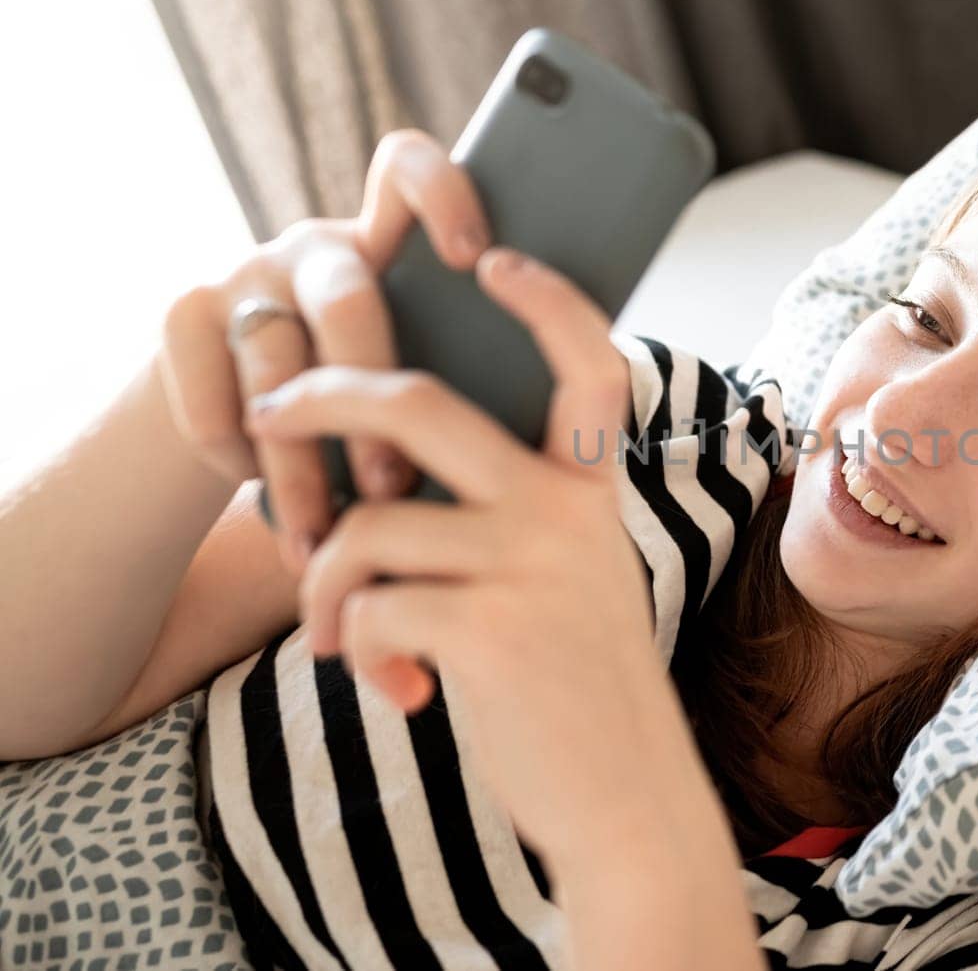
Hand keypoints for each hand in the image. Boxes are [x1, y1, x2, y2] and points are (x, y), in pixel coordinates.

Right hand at [156, 128, 490, 575]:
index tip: (477, 259)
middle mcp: (316, 248)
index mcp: (388, 245)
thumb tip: (546, 422)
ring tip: (327, 539)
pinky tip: (267, 507)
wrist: (238, 425)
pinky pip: (210, 394)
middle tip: (397, 487)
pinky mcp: (181, 314)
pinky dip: (237, 460)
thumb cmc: (370, 414)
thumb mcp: (418, 374)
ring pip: (276, 367)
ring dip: (301, 467)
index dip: (442, 195)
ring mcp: (244, 274)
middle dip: (373, 402)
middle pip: (349, 299)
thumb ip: (464, 370)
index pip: (408, 169)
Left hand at [241, 246, 661, 852]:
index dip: (546, 301)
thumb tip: (397, 474)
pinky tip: (393, 689)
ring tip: (336, 637)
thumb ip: (521, 513)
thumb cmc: (580, 682)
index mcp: (591, 492)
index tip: (496, 261)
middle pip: (420, 408)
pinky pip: (366, 607)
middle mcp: (565, 513)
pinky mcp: (485, 634)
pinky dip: (352, 647)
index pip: (586, 364)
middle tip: (271, 409)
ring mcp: (527, 569)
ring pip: (364, 526)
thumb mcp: (575, 575)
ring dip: (320, 583)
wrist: (626, 795)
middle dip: (324, 394)